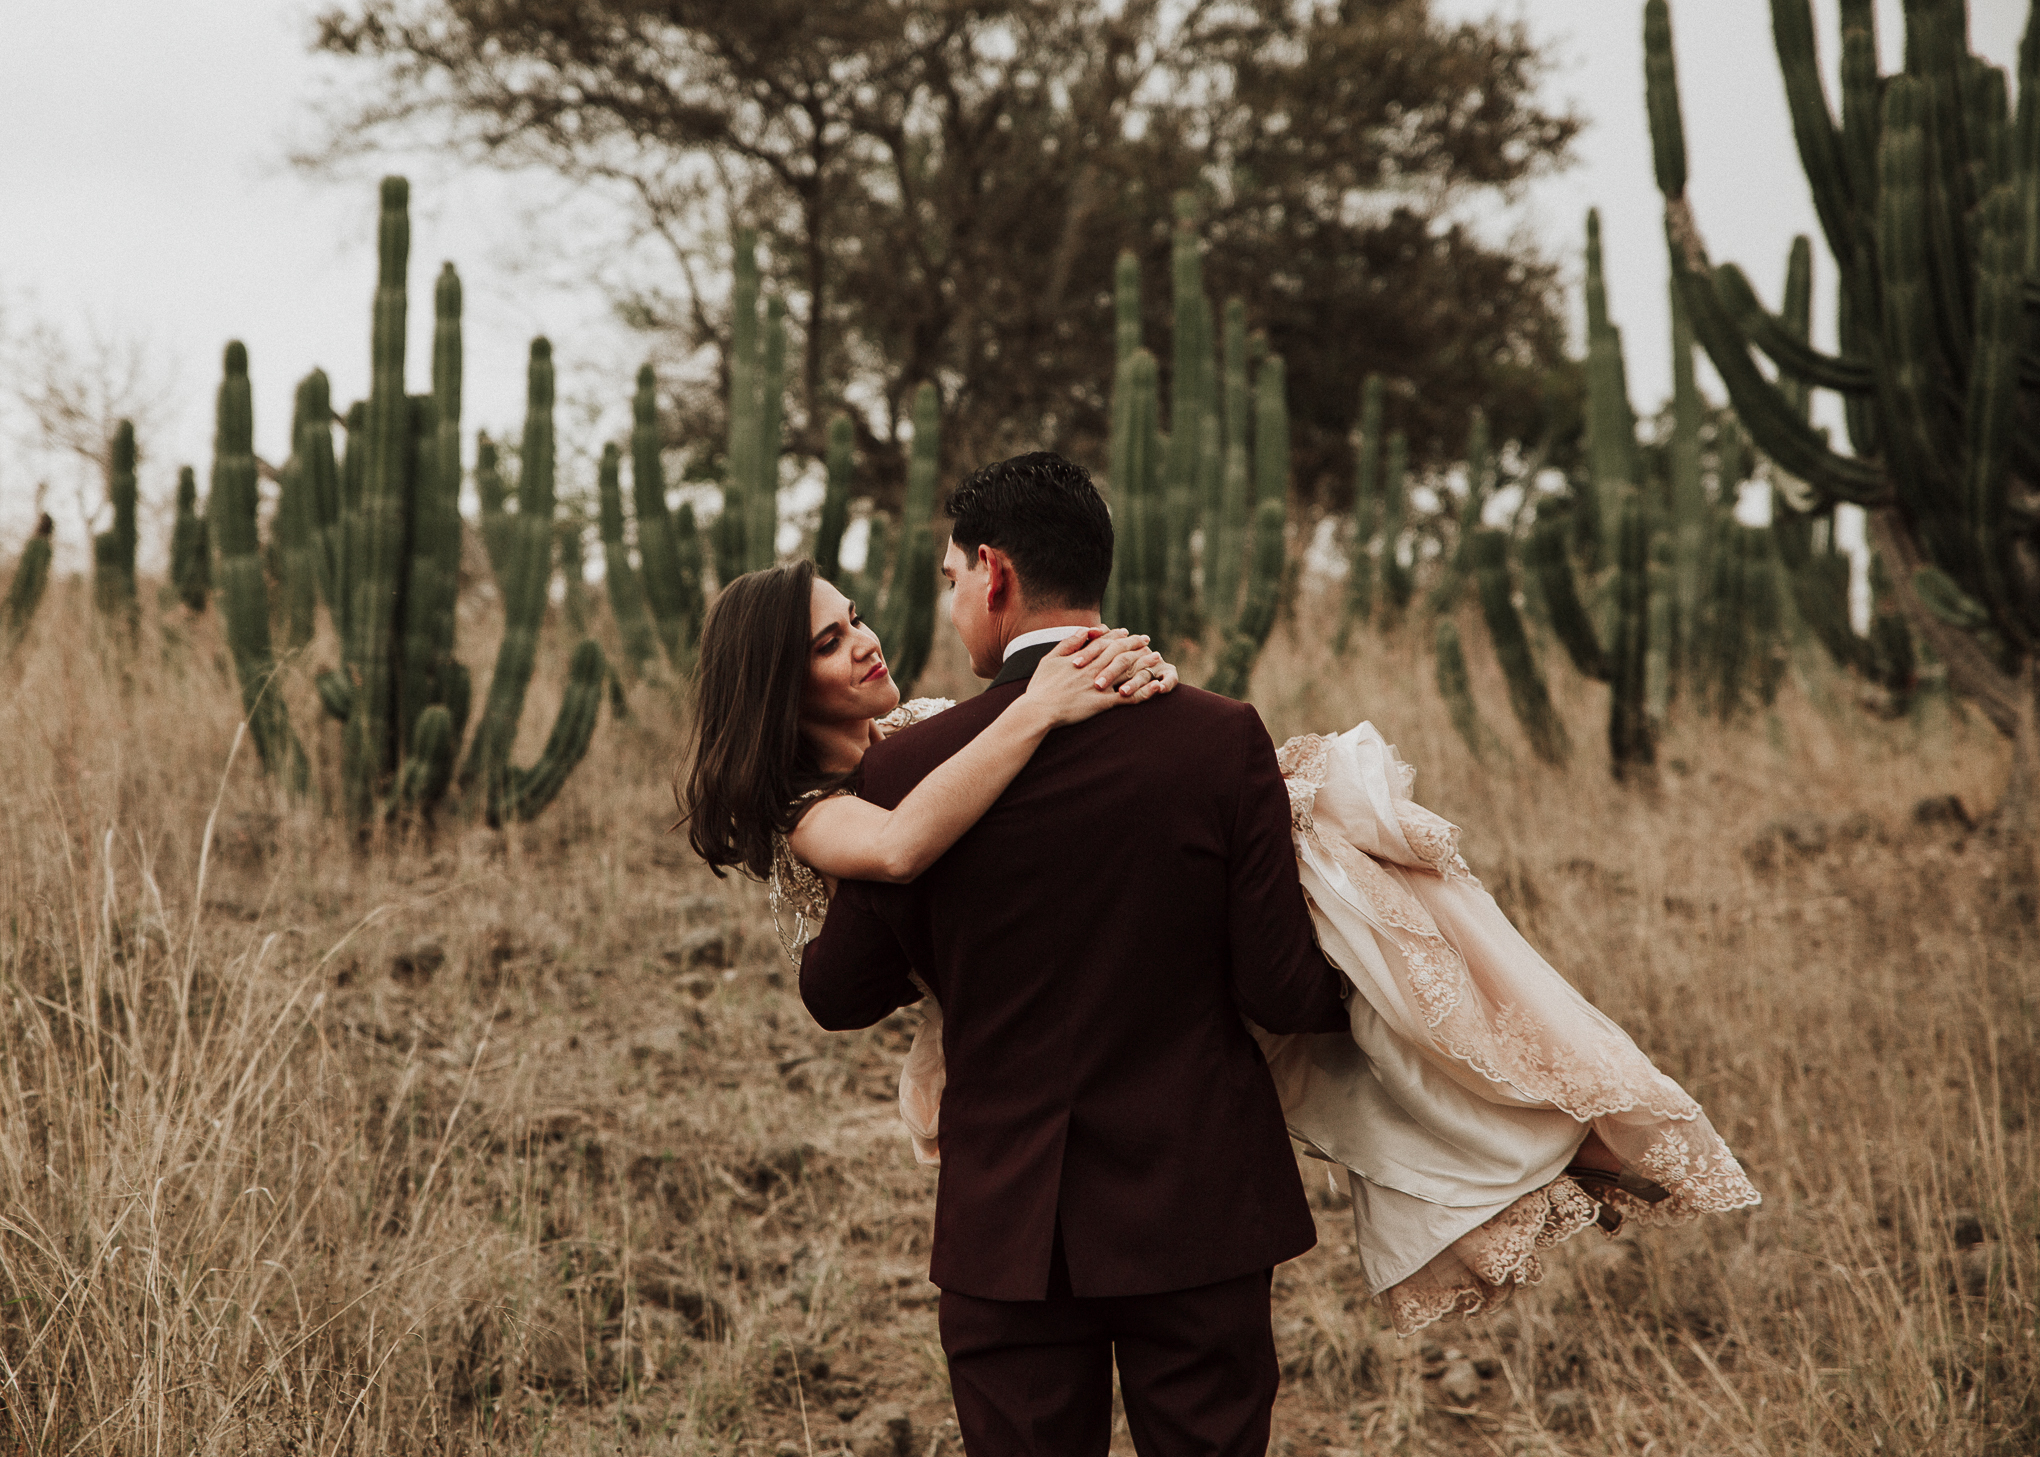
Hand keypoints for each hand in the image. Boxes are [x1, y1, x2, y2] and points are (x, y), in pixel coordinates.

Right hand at [1023, 628, 1163, 726]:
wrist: (1038, 711)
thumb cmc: (1041, 687)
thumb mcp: (1050, 659)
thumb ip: (1068, 643)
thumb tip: (1084, 630)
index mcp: (1082, 658)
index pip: (1105, 642)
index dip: (1117, 636)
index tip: (1126, 632)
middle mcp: (1094, 669)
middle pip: (1120, 652)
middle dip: (1135, 644)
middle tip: (1146, 640)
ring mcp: (1099, 686)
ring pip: (1127, 671)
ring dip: (1143, 663)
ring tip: (1157, 658)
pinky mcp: (1102, 703)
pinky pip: (1128, 697)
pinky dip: (1143, 691)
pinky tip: (1155, 686)